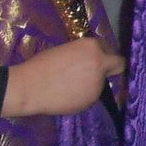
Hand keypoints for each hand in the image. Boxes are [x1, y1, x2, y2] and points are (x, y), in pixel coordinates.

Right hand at [3, 37, 122, 117]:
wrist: (28, 87)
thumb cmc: (40, 65)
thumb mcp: (66, 51)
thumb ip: (84, 55)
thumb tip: (90, 60)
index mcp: (92, 46)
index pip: (109, 48)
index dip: (103, 55)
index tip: (98, 59)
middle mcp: (100, 63)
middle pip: (117, 65)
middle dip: (111, 68)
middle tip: (98, 73)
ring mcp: (98, 82)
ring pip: (102, 82)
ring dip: (92, 83)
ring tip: (70, 86)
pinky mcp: (91, 99)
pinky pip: (91, 96)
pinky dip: (83, 96)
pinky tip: (66, 95)